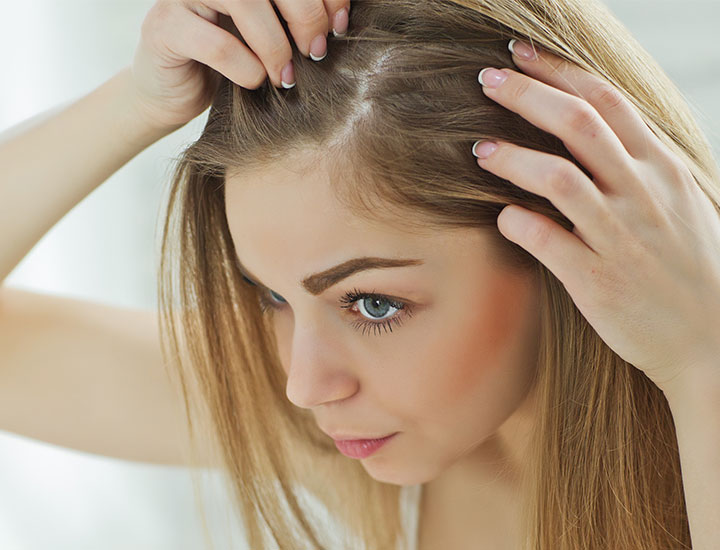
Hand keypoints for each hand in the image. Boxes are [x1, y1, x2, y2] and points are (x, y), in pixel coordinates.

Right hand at [129, 0, 349, 129]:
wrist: (177, 92)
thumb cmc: (232, 62)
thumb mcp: (271, 37)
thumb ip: (295, 20)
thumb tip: (339, 22)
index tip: (339, 25)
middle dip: (305, 15)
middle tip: (315, 52)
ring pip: (244, 2)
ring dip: (275, 44)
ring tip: (285, 76)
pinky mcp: (164, 27)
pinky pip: (216, 44)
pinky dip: (245, 68)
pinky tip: (254, 83)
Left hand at [473, 40, 719, 396]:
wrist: (712, 339)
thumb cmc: (689, 265)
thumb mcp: (679, 199)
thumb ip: (640, 162)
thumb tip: (594, 127)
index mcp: (661, 167)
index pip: (606, 100)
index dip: (557, 71)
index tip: (518, 55)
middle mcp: (642, 194)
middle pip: (578, 123)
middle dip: (526, 95)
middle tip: (483, 81)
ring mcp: (621, 237)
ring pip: (558, 178)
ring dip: (512, 158)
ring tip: (479, 150)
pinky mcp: (597, 281)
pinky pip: (548, 241)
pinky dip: (518, 222)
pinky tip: (501, 216)